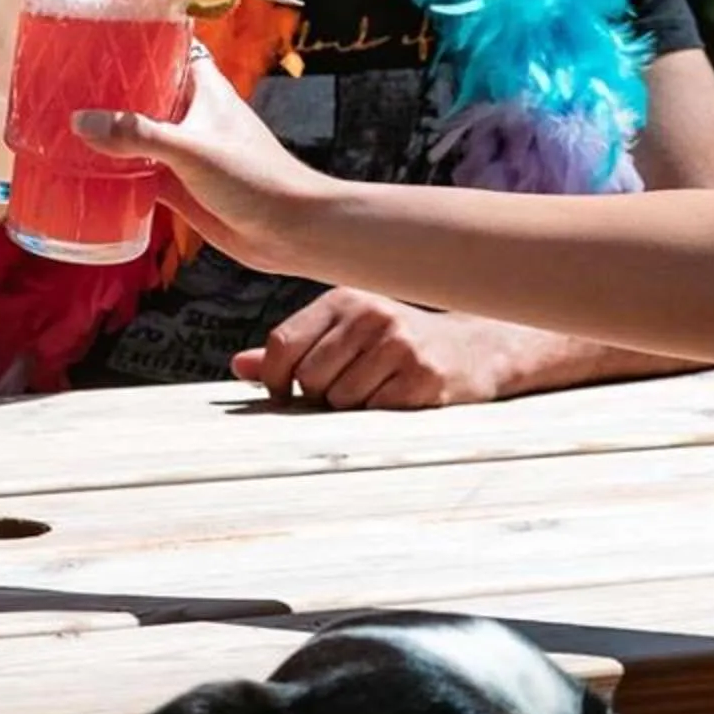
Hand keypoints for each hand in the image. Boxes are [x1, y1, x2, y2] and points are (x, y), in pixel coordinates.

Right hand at [71, 52, 330, 270]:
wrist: (289, 231)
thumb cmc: (255, 176)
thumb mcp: (191, 148)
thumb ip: (136, 135)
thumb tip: (80, 121)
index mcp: (203, 88)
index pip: (169, 48)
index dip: (138, 36)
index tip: (98, 30)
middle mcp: (191, 115)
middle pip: (143, 91)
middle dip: (109, 87)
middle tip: (61, 79)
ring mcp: (183, 152)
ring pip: (136, 134)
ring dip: (106, 131)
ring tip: (58, 121)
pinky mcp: (178, 185)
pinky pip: (136, 173)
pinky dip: (113, 172)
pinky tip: (80, 172)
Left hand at [232, 289, 511, 409]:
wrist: (475, 349)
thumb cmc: (396, 343)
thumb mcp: (344, 333)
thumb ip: (293, 349)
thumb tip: (238, 366)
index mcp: (343, 300)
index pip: (283, 343)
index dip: (274, 378)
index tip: (282, 395)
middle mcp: (370, 315)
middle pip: (308, 376)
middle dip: (316, 396)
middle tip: (342, 391)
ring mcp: (400, 343)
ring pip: (339, 399)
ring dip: (349, 407)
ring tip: (374, 390)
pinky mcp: (424, 375)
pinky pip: (374, 410)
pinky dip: (378, 413)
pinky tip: (396, 396)